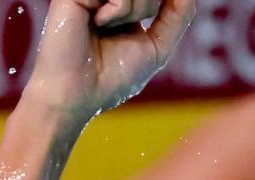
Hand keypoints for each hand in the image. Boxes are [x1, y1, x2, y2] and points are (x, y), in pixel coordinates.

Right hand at [22, 0, 195, 124]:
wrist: (77, 94)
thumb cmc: (113, 77)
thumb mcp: (157, 48)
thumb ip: (177, 16)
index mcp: (124, 6)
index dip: (166, 1)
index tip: (147, 23)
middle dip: (147, 4)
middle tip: (126, 26)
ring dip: (133, 7)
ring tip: (108, 25)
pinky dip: (118, 8)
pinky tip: (98, 21)